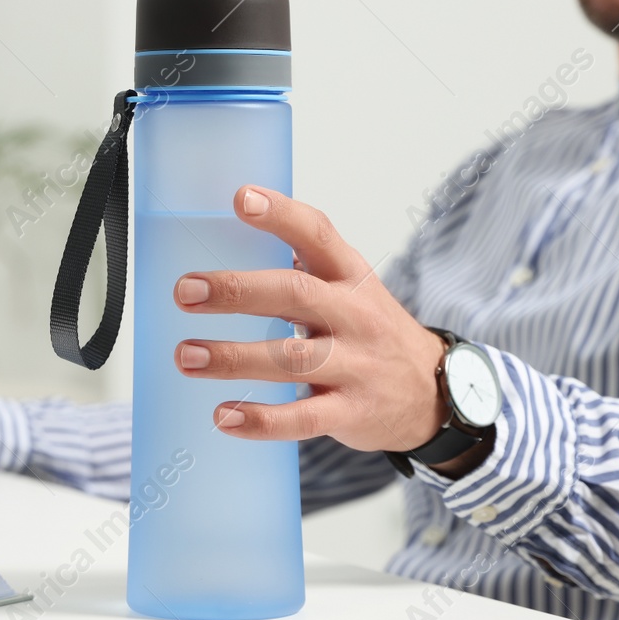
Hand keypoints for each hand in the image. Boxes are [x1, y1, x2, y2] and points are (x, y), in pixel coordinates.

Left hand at [174, 186, 476, 471]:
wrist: (433, 391)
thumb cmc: (371, 331)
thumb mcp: (351, 287)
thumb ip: (302, 266)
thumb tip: (226, 239)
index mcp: (350, 275)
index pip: (317, 234)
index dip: (280, 214)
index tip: (240, 199)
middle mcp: (354, 314)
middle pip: (294, 294)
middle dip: (237, 291)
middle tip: (185, 291)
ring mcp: (355, 365)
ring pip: (291, 359)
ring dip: (233, 357)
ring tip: (186, 356)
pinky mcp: (351, 411)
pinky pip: (302, 418)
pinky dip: (260, 420)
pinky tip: (222, 416)